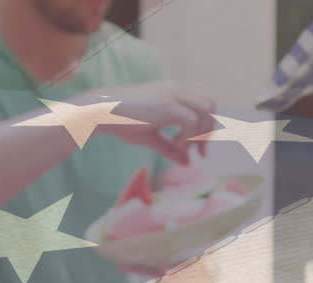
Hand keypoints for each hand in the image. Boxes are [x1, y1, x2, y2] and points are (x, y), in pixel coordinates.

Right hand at [88, 86, 215, 165]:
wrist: (101, 111)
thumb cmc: (121, 122)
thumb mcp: (151, 138)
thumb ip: (170, 148)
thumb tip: (187, 163)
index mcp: (175, 92)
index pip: (206, 105)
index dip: (207, 128)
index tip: (198, 152)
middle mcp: (178, 89)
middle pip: (212, 106)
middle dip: (208, 131)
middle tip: (198, 153)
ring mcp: (174, 93)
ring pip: (206, 110)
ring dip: (199, 133)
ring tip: (181, 147)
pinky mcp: (168, 103)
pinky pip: (193, 121)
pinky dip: (188, 136)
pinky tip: (174, 143)